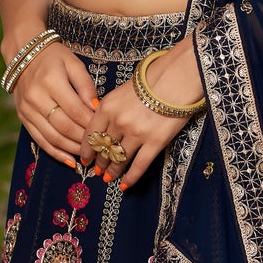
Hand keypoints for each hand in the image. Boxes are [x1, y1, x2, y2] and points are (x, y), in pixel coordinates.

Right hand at [11, 40, 98, 163]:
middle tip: (100, 148)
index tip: (105, 132)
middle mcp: (36, 97)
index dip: (91, 124)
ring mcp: (27, 109)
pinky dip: (55, 153)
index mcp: (51, 82)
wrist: (24, 53)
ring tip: (88, 156)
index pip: (75, 111)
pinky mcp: (23, 117)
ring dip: (72, 149)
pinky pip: (39, 140)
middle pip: (64, 127)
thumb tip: (96, 110)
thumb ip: (86, 86)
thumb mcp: (74, 64)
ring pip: (52, 137)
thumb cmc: (54, 57)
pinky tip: (69, 161)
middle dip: (83, 141)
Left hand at [81, 39, 203, 190]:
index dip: (87, 150)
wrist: (177, 77)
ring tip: (109, 177)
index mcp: (107, 107)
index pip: (90, 135)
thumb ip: (110, 108)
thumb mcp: (122, 90)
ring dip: (112, 171)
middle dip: (99, 162)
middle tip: (97, 170)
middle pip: (104, 149)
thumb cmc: (151, 79)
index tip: (85, 159)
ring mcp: (136, 134)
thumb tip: (102, 125)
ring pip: (119, 159)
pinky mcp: (155, 142)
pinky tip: (125, 185)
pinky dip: (130, 178)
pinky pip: (139, 165)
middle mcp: (118, 122)